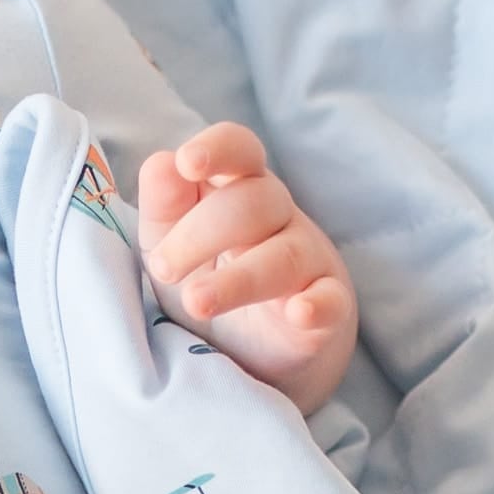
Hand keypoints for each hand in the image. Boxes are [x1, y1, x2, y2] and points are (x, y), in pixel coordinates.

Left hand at [137, 123, 357, 414]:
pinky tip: (300, 313)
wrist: (255, 345)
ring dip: (239, 279)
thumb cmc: (210, 274)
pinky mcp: (327, 306)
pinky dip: (317, 305)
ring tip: (197, 302)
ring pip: (283, 255)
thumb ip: (163, 201)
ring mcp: (307, 259)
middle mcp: (279, 215)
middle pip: (252, 204)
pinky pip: (330, 299)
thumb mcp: (169, 240)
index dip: (218, 149)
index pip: (239, 150)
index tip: (187, 162)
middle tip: (163, 269)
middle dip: (199, 234)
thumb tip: (163, 161)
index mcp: (238, 188)